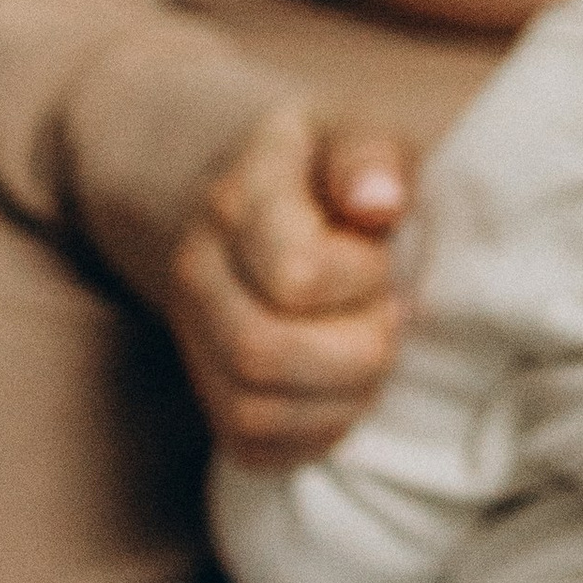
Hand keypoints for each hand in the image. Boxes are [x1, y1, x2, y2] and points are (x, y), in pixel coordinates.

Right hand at [166, 106, 412, 465]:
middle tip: (389, 317)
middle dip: (355, 349)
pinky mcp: (209, 392)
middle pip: (261, 352)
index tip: (383, 257)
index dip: (360, 277)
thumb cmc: (335, 171)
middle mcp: (197, 272)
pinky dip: (317, 434)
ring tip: (371, 351)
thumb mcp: (357, 136)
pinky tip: (347, 390)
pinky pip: (253, 446)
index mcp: (236, 201)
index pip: (295, 274)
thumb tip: (378, 200)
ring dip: (341, 398)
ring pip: (253, 411)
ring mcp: (194, 337)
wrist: (272, 199)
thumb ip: (369, 158)